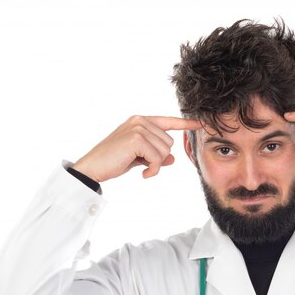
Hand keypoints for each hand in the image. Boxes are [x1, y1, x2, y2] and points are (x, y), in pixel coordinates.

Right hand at [72, 115, 202, 182]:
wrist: (93, 167)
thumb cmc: (114, 161)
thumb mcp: (139, 157)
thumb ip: (156, 155)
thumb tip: (172, 159)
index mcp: (141, 121)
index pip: (169, 121)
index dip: (186, 123)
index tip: (201, 123)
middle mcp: (140, 121)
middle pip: (170, 143)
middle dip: (160, 158)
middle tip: (143, 164)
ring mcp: (138, 128)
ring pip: (165, 151)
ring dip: (156, 164)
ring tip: (141, 167)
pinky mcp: (136, 139)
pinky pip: (158, 159)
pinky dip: (153, 170)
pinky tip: (142, 173)